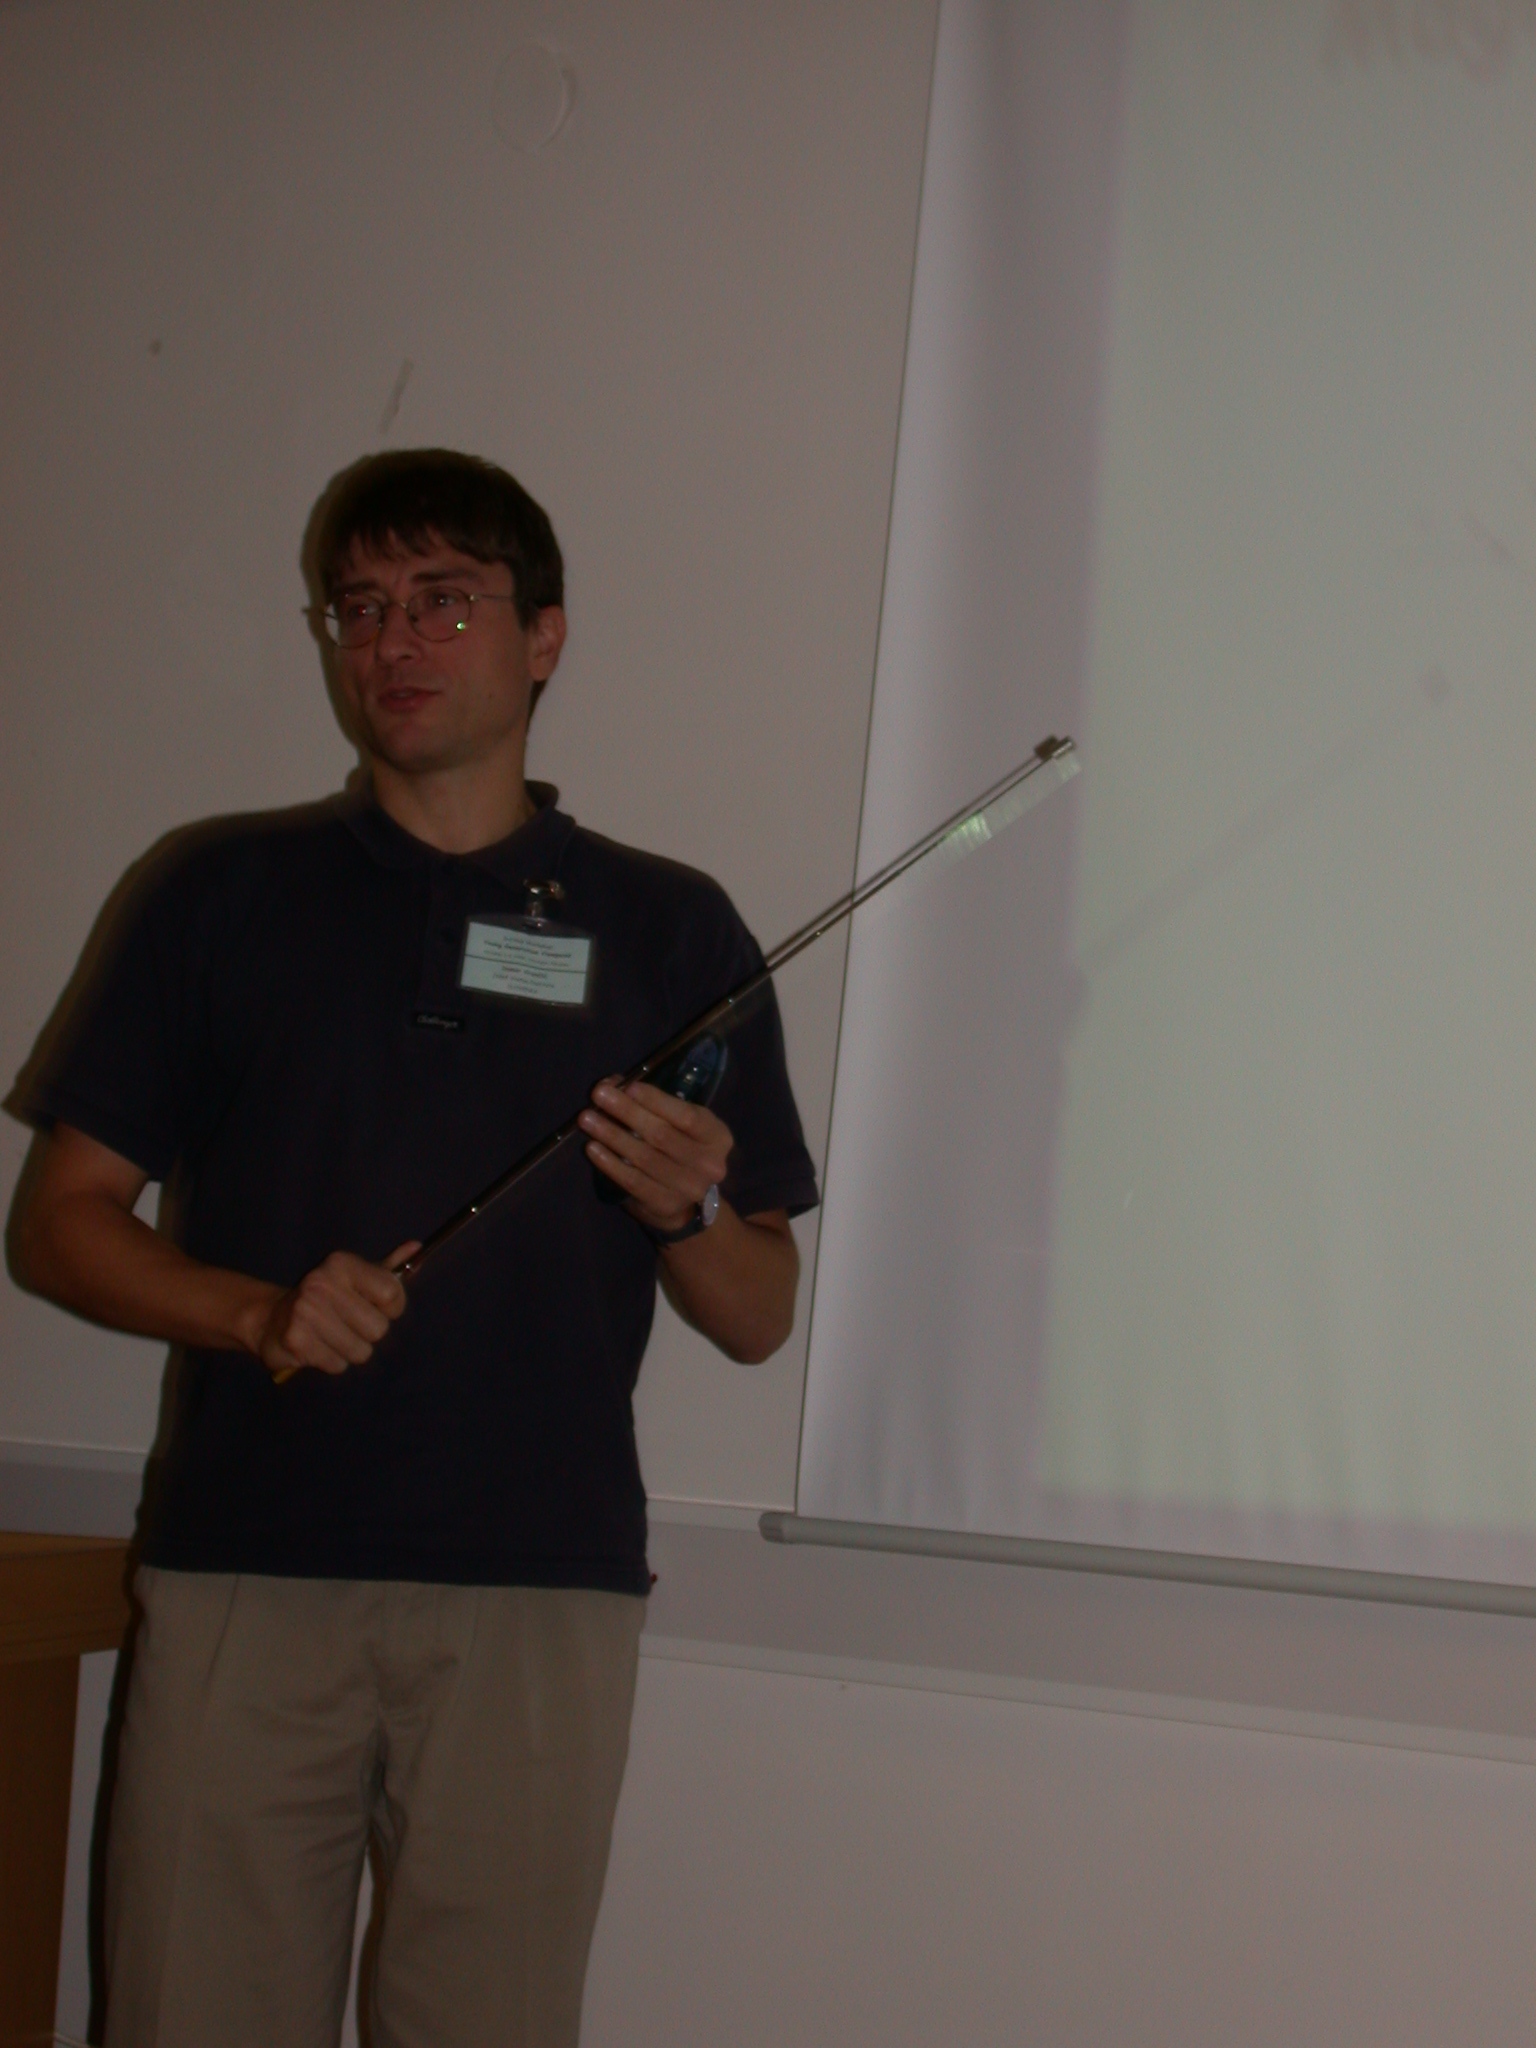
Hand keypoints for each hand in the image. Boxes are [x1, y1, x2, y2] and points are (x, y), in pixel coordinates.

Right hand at [250, 1241, 419, 1377]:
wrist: (270, 1319)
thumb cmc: (325, 1299)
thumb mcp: (356, 1278)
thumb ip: (388, 1268)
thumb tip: (417, 1248)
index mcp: (341, 1263)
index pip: (391, 1294)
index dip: (391, 1309)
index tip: (376, 1307)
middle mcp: (322, 1283)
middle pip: (379, 1329)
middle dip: (367, 1334)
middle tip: (346, 1324)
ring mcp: (306, 1311)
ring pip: (361, 1351)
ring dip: (350, 1350)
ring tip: (331, 1336)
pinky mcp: (296, 1340)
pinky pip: (338, 1365)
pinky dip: (331, 1361)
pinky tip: (317, 1347)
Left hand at [579, 1079, 732, 1234]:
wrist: (687, 1205)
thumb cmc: (681, 1149)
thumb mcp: (678, 1124)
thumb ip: (652, 1103)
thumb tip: (613, 1084)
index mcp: (717, 1137)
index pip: (687, 1116)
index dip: (657, 1101)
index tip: (629, 1087)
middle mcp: (709, 1165)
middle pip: (662, 1135)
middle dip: (627, 1111)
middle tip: (598, 1094)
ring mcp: (688, 1188)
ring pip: (644, 1158)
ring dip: (612, 1135)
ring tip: (587, 1119)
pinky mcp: (664, 1205)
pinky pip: (632, 1181)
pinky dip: (610, 1163)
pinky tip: (593, 1148)